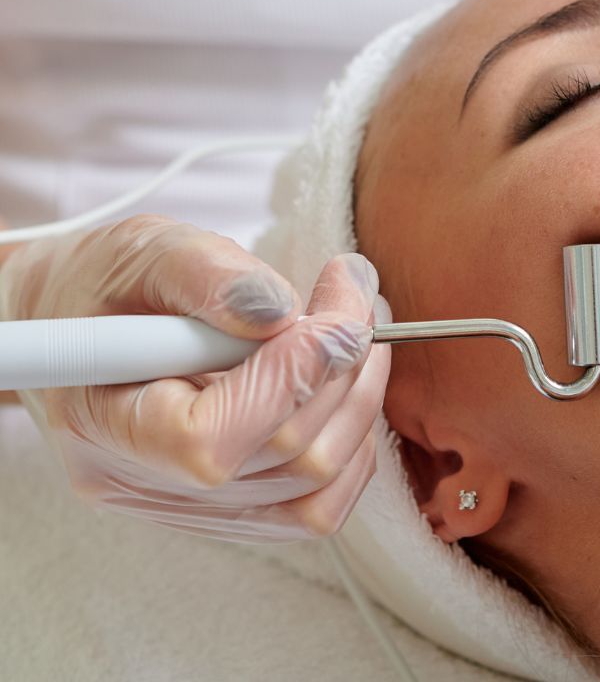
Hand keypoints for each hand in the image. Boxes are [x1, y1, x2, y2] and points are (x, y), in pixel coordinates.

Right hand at [0, 215, 390, 541]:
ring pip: (316, 485)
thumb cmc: (104, 284)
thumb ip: (208, 274)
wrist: (81, 323)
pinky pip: (318, 504)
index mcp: (103, 423)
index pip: (210, 439)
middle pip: (283, 458)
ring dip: (358, 395)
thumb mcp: (144, 251)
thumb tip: (281, 311)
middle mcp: (146, 485)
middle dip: (342, 365)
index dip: (293, 375)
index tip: (337, 308)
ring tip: (355, 322)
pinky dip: (352, 437)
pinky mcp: (233, 508)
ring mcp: (192, 508)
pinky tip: (343, 374)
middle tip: (356, 288)